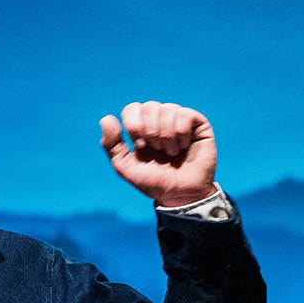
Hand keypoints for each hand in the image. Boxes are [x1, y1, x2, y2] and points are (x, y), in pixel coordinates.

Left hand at [100, 103, 217, 206]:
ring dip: (166, 136)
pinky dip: (181, 133)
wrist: (180, 195)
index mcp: (142, 128)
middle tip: (158, 151)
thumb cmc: (153, 183)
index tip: (140, 146)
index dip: (134, 125)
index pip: (132, 108)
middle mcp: (160, 121)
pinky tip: (183, 146)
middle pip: (149, 107)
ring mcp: (179, 121)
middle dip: (150, 131)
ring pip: (167, 109)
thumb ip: (111, 144)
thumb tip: (106, 119)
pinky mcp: (197, 124)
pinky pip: (185, 114)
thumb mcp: (125, 167)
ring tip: (171, 153)